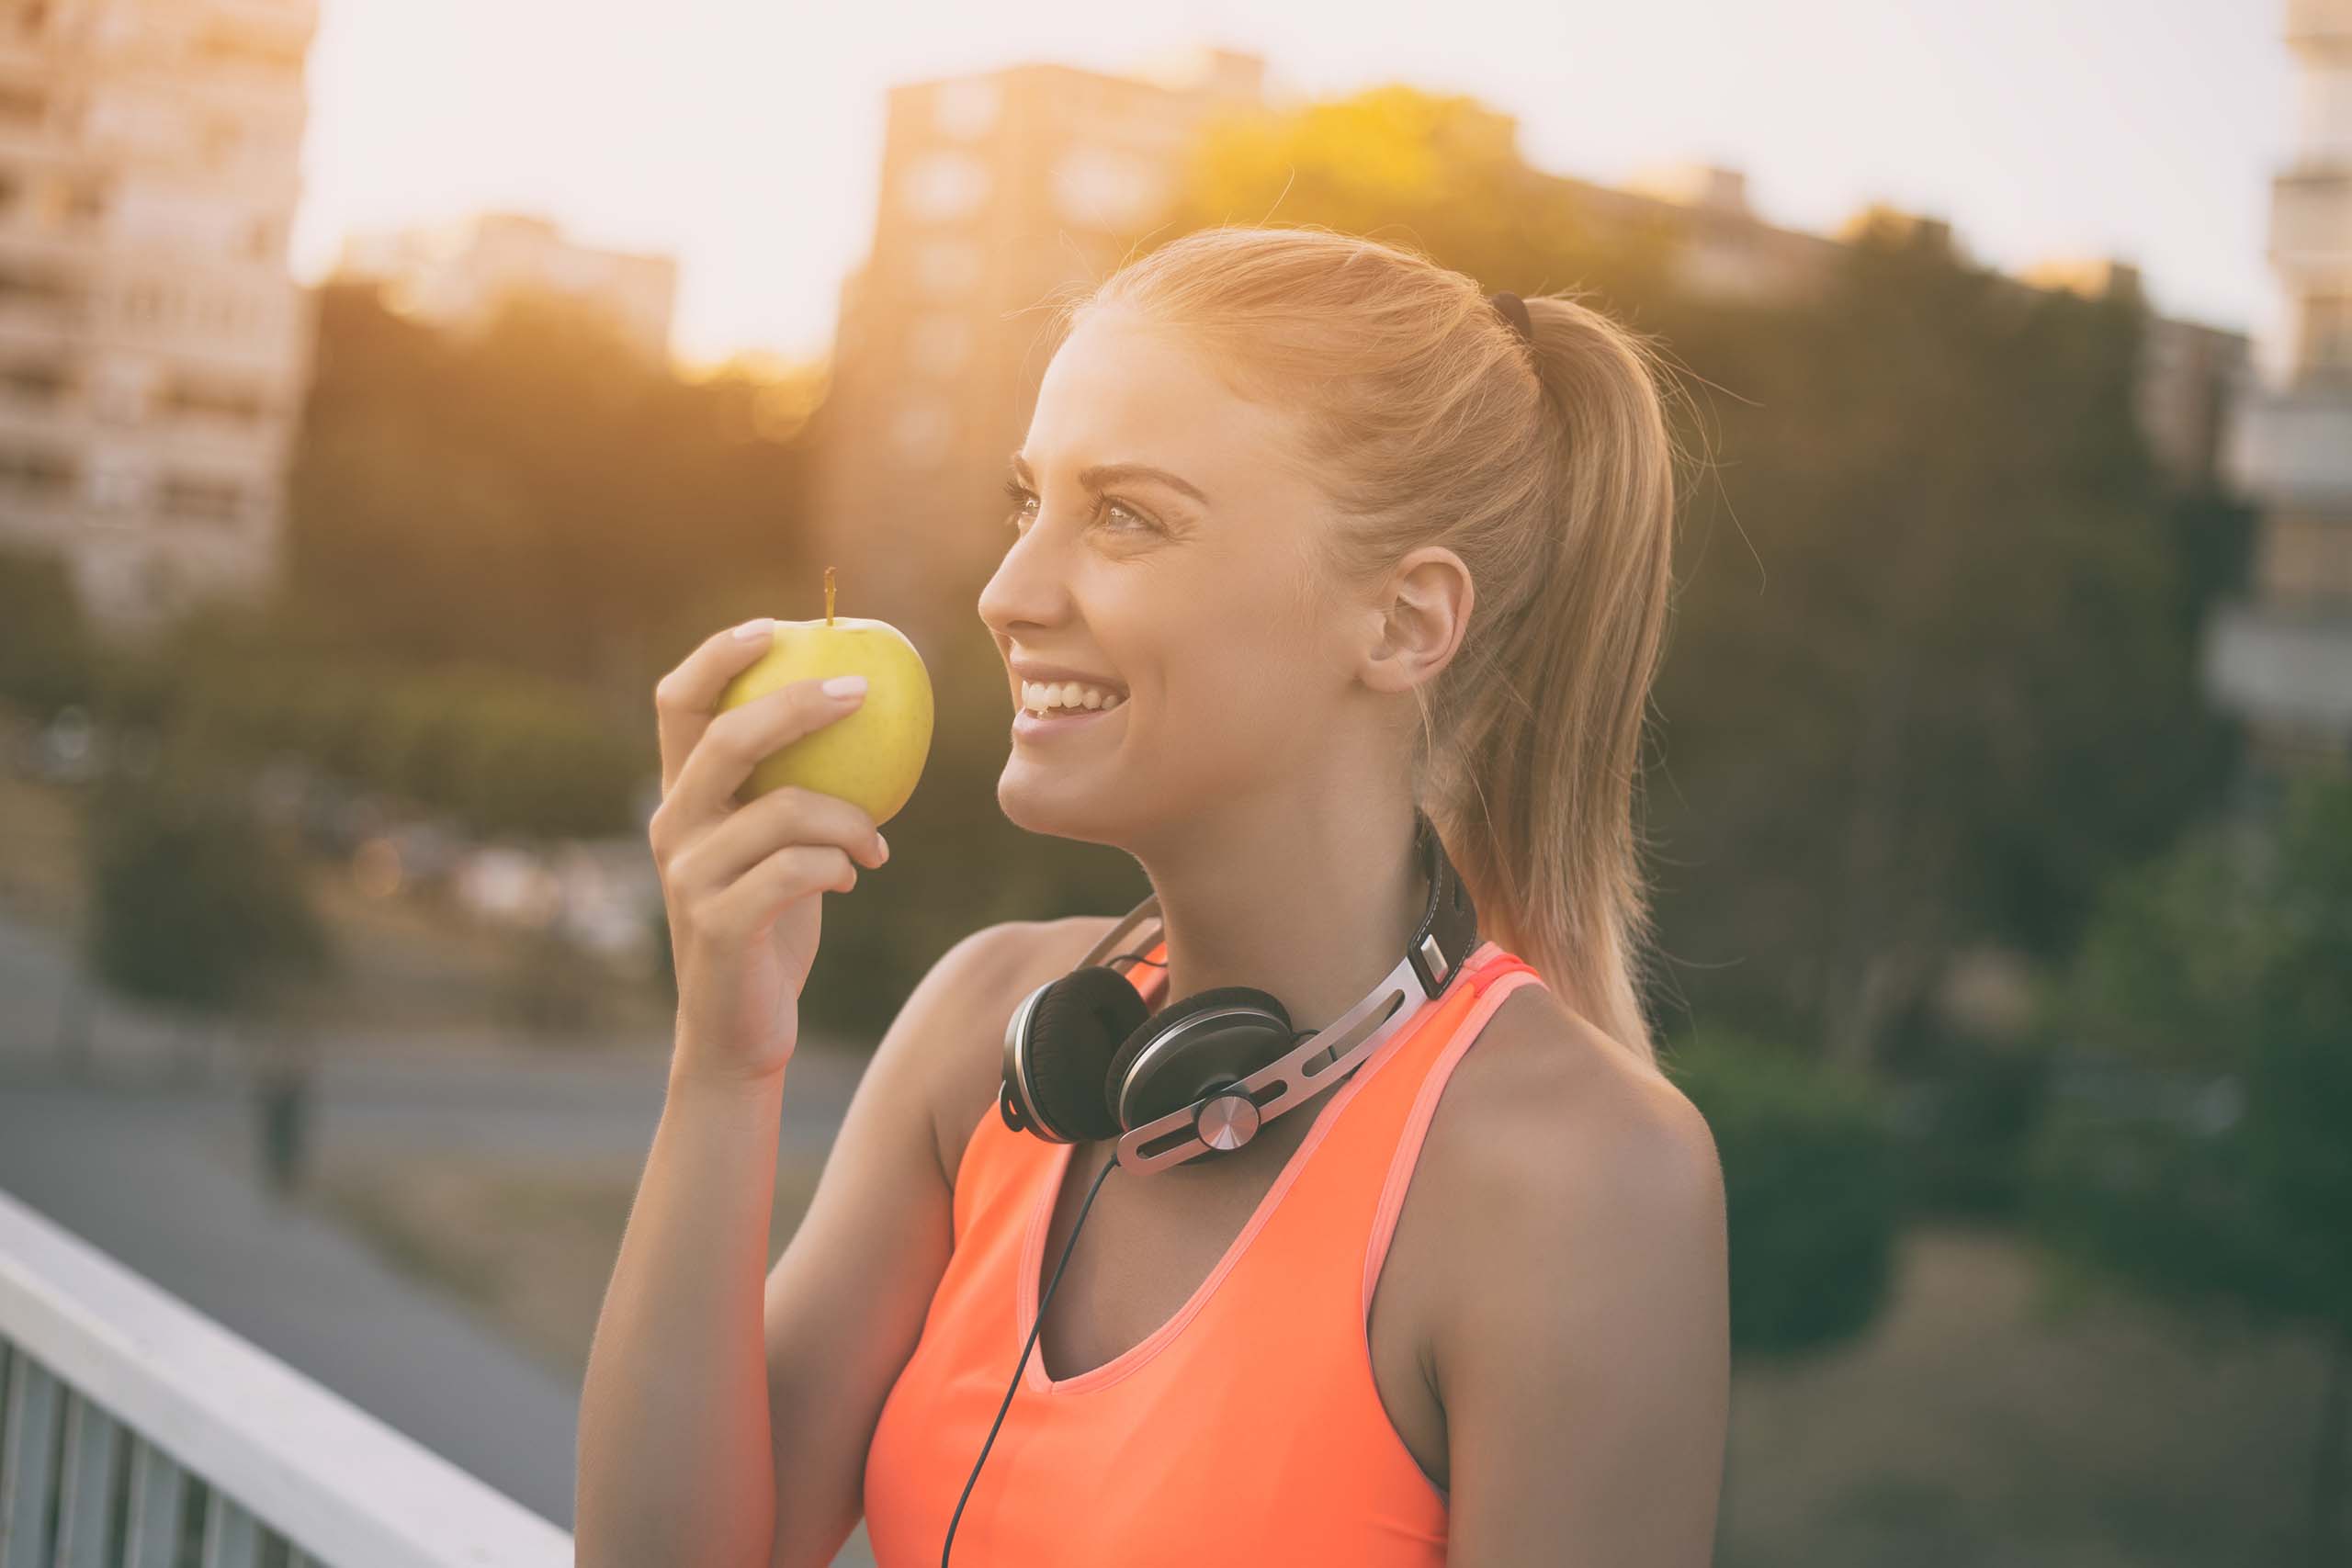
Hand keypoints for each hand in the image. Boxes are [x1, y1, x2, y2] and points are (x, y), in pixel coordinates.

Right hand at [648, 620, 890, 1086]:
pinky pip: (795, 869)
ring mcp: (687, 877)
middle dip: (797, 703)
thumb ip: (793, 788)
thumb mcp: (778, 847)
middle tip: (863, 692)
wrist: (740, 1034)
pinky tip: (855, 875)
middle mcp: (672, 827)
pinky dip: (838, 863)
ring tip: (875, 843)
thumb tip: (866, 714)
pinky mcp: (716, 924)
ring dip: (848, 817)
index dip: (718, 655)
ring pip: (780, 808)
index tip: (777, 626)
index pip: (676, 703)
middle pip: (725, 736)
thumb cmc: (771, 927)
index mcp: (683, 798)